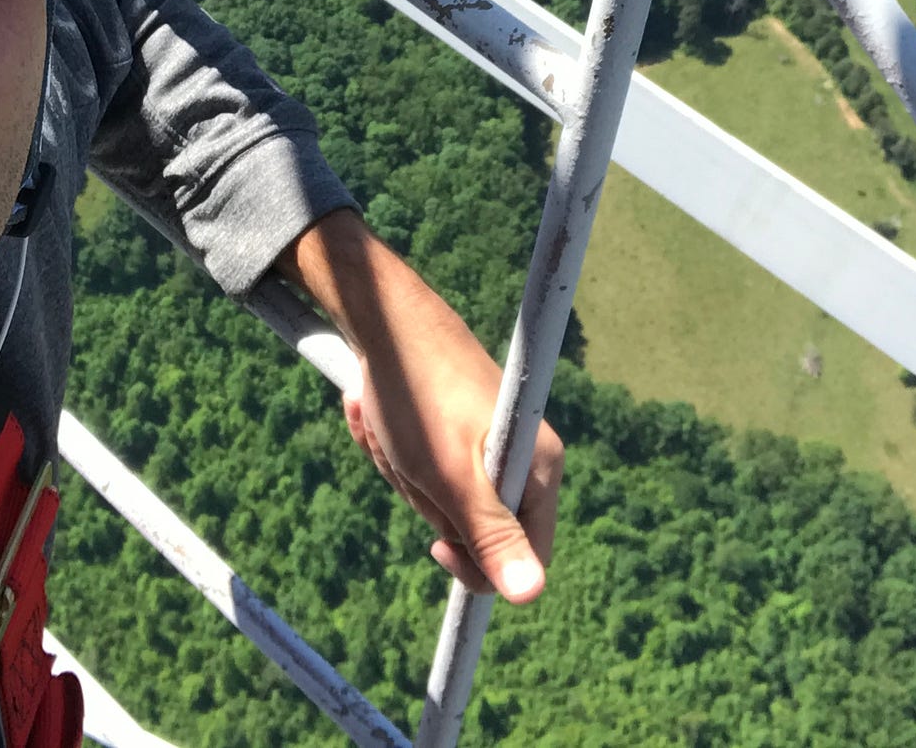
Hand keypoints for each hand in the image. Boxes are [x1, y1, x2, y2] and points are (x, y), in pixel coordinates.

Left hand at [281, 214, 563, 603]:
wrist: (387, 321)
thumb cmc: (418, 396)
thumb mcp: (449, 477)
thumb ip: (491, 536)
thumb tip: (531, 593)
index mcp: (537, 469)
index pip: (524, 558)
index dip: (476, 562)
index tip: (435, 541)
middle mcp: (520, 457)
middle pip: (472, 529)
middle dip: (426, 501)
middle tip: (410, 456)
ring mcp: (486, 441)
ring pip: (437, 499)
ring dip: (400, 471)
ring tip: (391, 427)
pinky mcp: (454, 428)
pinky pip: (418, 468)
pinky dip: (389, 449)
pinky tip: (377, 413)